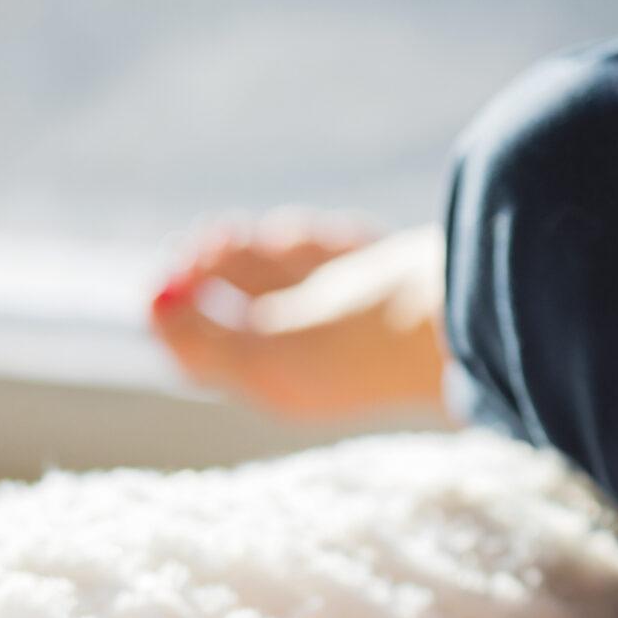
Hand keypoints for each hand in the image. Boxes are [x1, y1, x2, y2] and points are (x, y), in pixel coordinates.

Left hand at [149, 216, 448, 417]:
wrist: (466, 309)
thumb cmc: (366, 338)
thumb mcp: (268, 349)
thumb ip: (201, 335)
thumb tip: (151, 309)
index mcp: (281, 381)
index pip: (205, 349)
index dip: (178, 309)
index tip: (169, 272)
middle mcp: (310, 351)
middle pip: (239, 306)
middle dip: (218, 267)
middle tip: (214, 236)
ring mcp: (348, 312)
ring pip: (279, 270)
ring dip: (266, 247)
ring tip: (280, 236)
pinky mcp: (378, 277)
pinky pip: (325, 251)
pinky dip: (313, 240)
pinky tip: (331, 238)